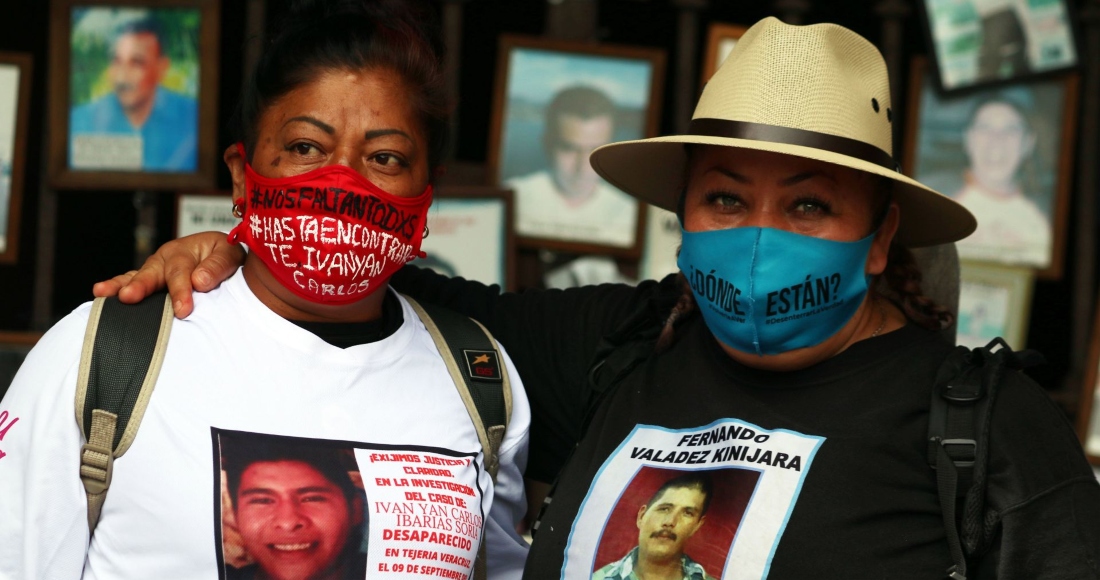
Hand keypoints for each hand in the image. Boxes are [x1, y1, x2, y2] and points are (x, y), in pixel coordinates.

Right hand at [92, 232, 244, 318]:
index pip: (181, 273)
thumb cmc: (224, 256)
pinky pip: (130, 283)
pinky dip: (116, 288)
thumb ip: (217, 266)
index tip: (183, 310)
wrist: (221, 255)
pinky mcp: (149, 281)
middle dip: (140, 285)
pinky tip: (100, 296)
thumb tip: (200, 280)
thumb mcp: (229, 254)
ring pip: (135, 277)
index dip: (181, 291)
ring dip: (120, 286)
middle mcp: (164, 259)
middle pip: (151, 273)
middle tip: (128, 297)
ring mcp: (154, 270)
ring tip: (103, 293)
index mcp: (184, 251)